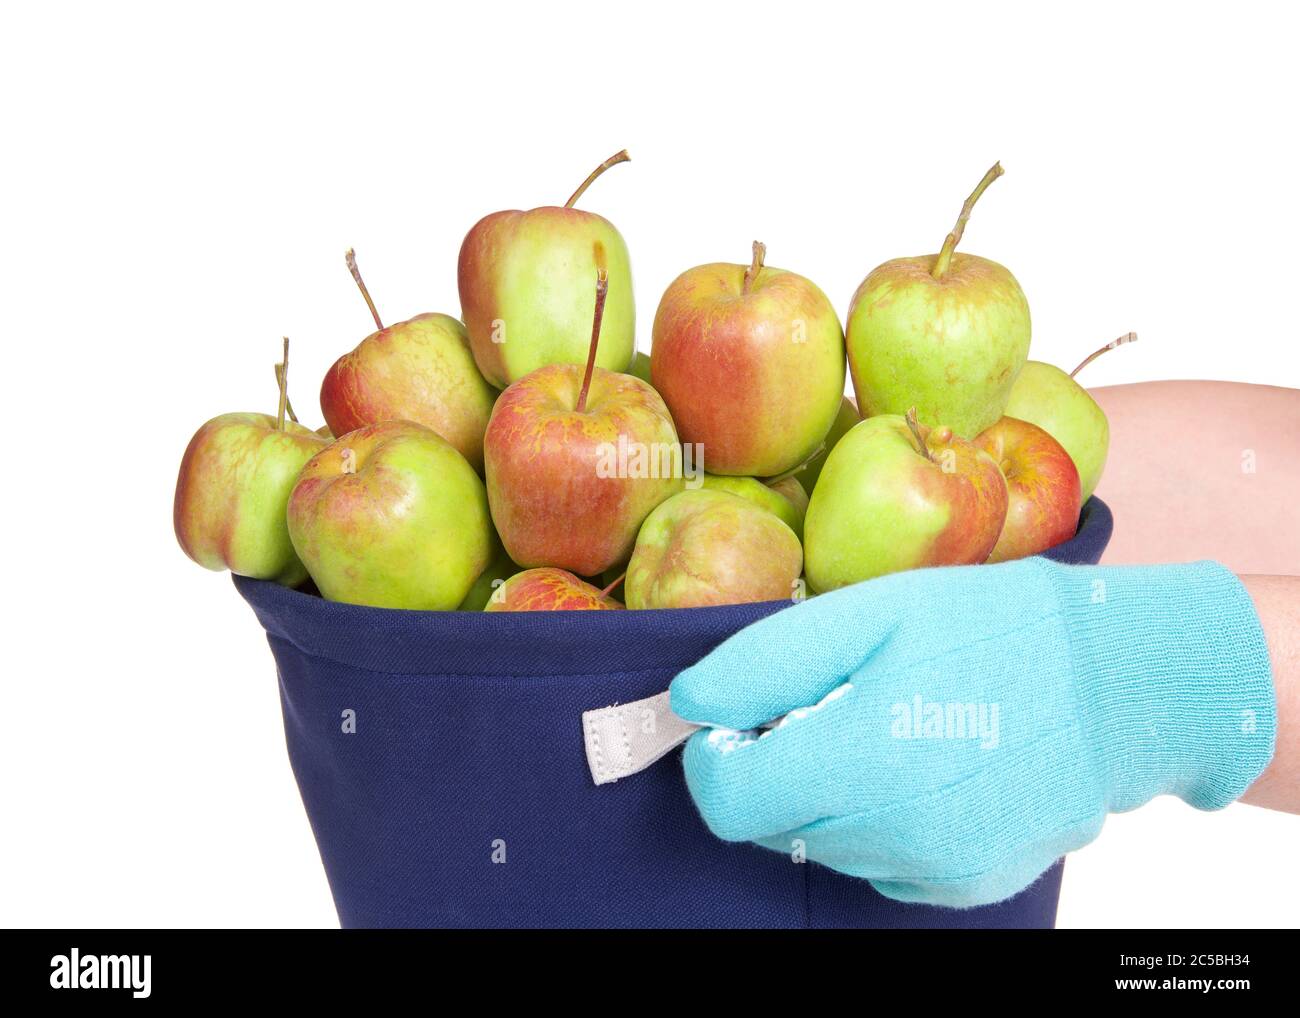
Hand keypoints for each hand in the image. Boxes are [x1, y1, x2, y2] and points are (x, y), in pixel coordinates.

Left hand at [670, 559, 1274, 906]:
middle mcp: (893, 839)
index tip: (734, 718)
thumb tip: (688, 703)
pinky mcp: (965, 886)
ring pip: (820, 844)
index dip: (713, 756)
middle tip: (822, 703)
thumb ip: (763, 664)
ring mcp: (933, 873)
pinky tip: (919, 763)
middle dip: (769, 766)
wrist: (1122, 685)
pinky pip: (877, 862)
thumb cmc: (992, 630)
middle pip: (768, 825)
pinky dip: (872, 819)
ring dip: (822, 792)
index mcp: (861, 763)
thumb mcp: (869, 614)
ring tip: (883, 725)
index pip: (725, 801)